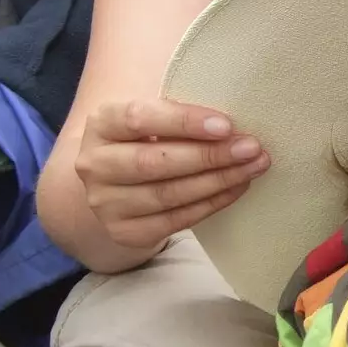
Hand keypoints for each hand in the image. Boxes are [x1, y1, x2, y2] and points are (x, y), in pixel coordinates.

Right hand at [74, 98, 270, 250]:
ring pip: (168, 194)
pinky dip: (211, 203)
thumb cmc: (147, 139)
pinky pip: (175, 220)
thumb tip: (233, 123)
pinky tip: (237, 188)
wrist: (117, 184)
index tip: (226, 125)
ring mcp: (106, 203)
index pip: (138, 118)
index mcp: (102, 124)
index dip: (184, 122)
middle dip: (209, 156)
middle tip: (250, 148)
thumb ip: (180, 114)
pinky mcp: (124, 232)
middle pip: (154, 161)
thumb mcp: (152, 119)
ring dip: (217, 181)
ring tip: (252, 167)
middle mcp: (95, 165)